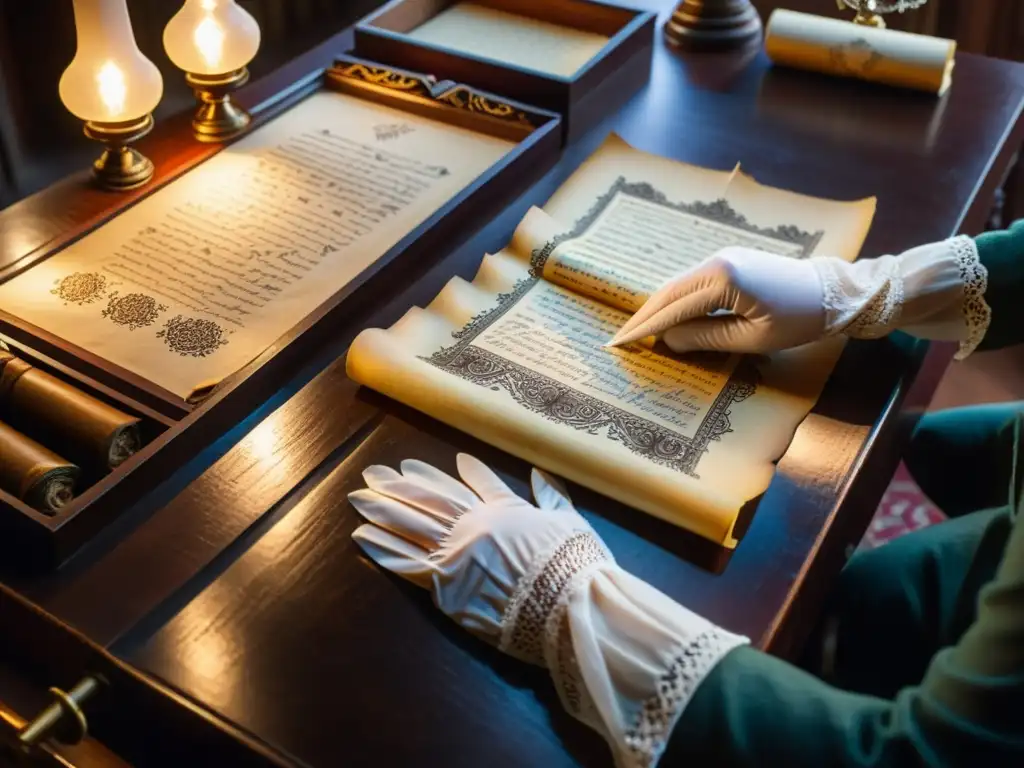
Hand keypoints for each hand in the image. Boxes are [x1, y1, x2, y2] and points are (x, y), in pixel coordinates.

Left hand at [349, 453, 606, 645]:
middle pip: (429, 500)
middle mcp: (474, 525)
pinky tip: (361, 536)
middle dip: (400, 485)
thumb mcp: (569, 521)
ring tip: (358, 497)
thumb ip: (552, 497)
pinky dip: (383, 549)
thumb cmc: (574, 562)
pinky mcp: (445, 585)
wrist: (566, 600)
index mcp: (504, 509)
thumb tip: (541, 473)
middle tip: (372, 473)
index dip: (444, 474)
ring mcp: (456, 553)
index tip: (420, 463)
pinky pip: (407, 563)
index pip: (471, 485)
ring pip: (411, 526)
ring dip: (382, 510)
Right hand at [607, 247, 826, 353]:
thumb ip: (706, 336)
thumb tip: (668, 339)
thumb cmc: (799, 320)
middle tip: (619, 338)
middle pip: (669, 291)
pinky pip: (694, 282)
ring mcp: (724, 257)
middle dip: (643, 316)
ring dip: (659, 307)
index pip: (673, 306)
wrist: (835, 292)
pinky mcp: (730, 261)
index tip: (621, 343)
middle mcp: (717, 261)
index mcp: (723, 278)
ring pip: (679, 284)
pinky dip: (677, 300)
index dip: (646, 326)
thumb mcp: (752, 338)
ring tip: (639, 330)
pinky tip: (668, 316)